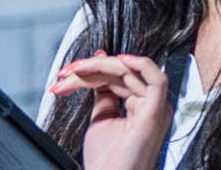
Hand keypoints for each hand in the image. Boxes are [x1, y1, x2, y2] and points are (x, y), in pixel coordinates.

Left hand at [50, 51, 170, 169]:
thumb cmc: (106, 161)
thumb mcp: (101, 117)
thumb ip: (102, 92)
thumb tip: (99, 63)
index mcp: (140, 107)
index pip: (118, 76)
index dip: (92, 69)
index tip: (66, 73)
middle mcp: (150, 106)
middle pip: (121, 72)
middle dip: (89, 68)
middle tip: (64, 74)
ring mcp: (155, 109)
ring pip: (130, 71)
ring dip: (99, 66)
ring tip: (75, 72)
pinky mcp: (155, 114)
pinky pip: (156, 80)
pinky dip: (139, 65)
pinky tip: (117, 61)